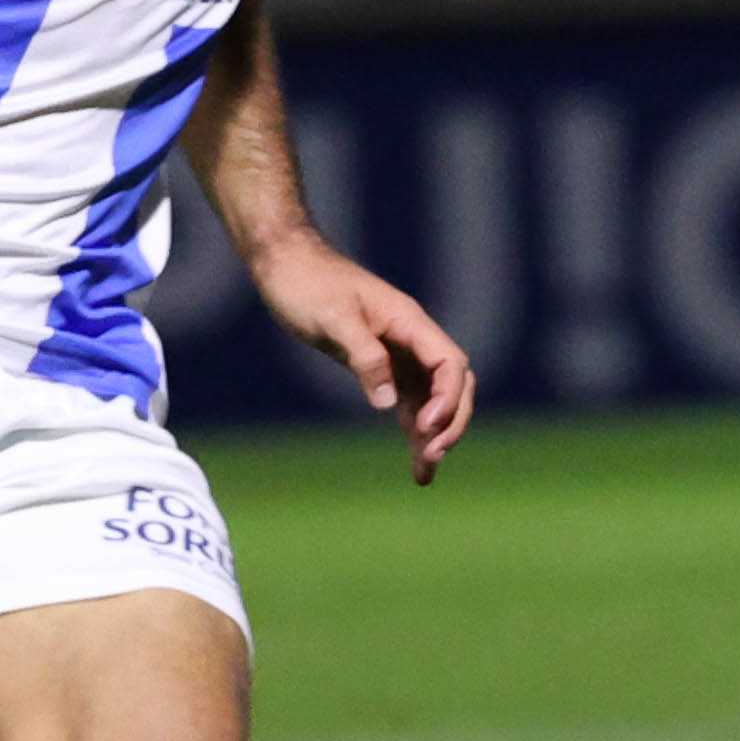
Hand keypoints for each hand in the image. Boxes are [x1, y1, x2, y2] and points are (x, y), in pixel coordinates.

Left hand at [252, 228, 476, 482]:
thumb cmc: (308, 285)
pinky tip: (413, 458)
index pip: (450, 363)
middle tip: (432, 456)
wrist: (285, 266)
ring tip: (424, 475)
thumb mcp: (333, 319)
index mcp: (410, 322)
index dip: (448, 398)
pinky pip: (408, 401)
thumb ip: (365, 357)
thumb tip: (388, 403)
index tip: (427, 427)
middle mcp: (412, 339)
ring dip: (434, 434)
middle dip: (450, 422)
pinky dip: (413, 429)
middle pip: (453, 385)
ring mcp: (399, 353)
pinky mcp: (380, 365)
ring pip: (433, 399)